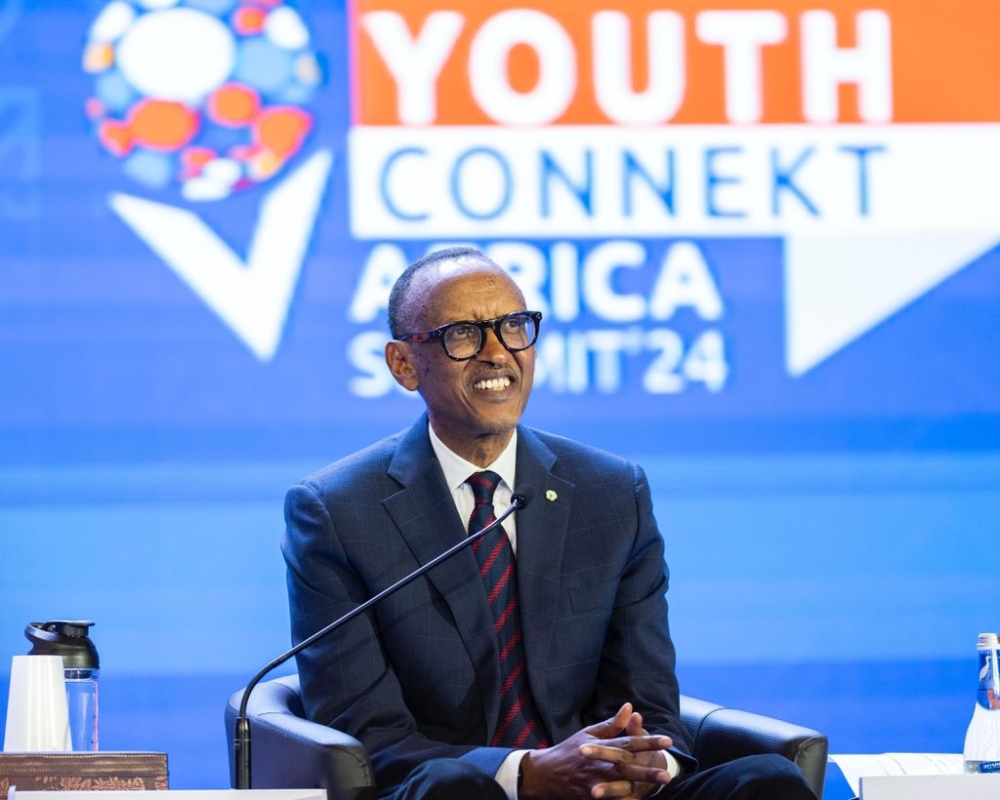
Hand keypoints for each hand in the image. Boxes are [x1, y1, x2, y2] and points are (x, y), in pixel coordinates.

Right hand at [519, 703, 672, 799]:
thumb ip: (612, 724)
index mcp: (602, 747)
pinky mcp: (591, 797)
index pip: (629, 742)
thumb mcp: (590, 734)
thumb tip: (629, 707)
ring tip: (655, 790)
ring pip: (621, 786)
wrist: (546, 773)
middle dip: (647, 771)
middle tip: (667, 773)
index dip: (648, 741)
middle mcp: (601, 764)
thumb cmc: (571, 750)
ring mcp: (596, 782)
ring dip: (639, 788)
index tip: (667, 740)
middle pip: (627, 767)